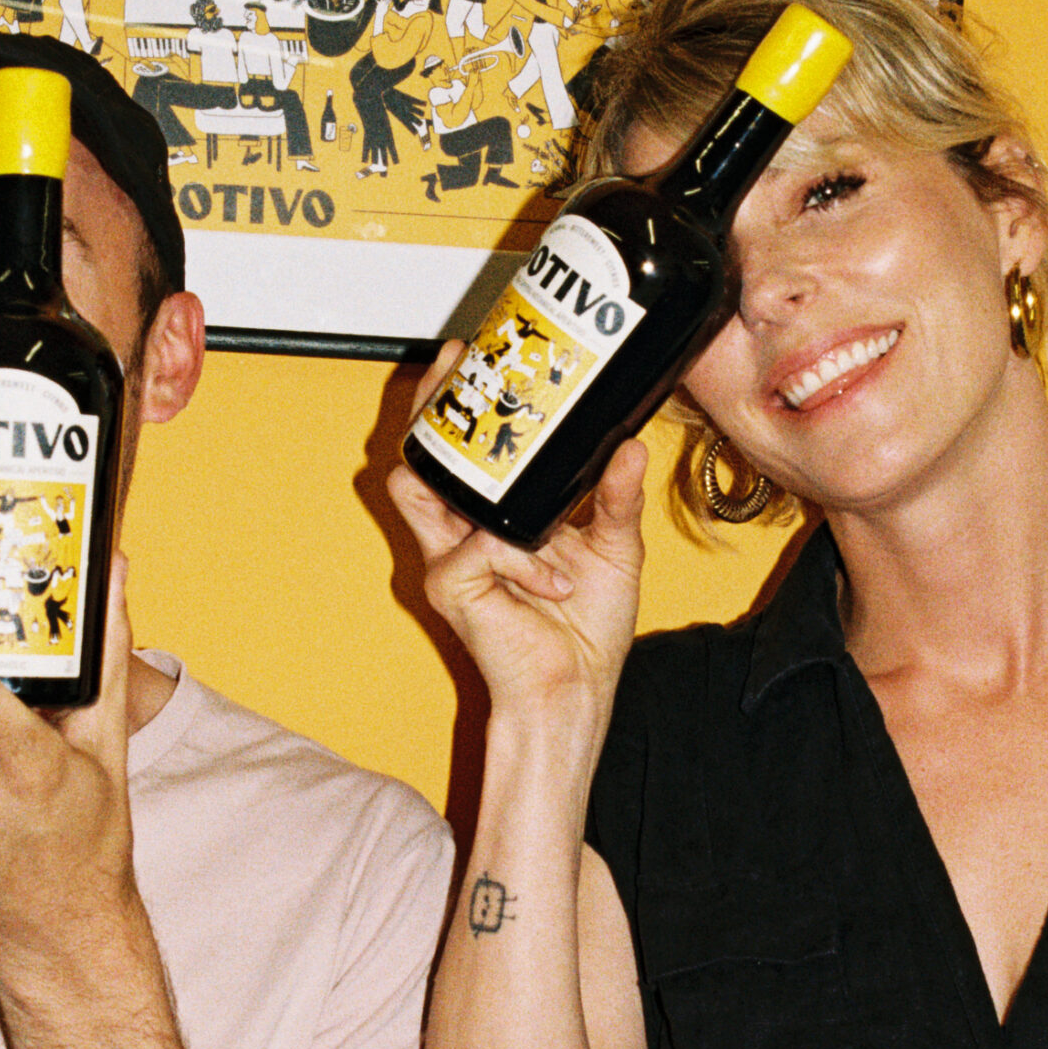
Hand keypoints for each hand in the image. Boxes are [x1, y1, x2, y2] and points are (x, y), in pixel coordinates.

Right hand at [387, 344, 645, 714]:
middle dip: (430, 406)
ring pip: (417, 487)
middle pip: (418, 454)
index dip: (453, 403)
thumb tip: (629, 444)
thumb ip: (614, 496)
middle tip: (460, 365)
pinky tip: (557, 577)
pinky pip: (483, 546)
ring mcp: (448, 560)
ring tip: (495, 446)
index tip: (470, 358)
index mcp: (491, 522)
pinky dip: (526, 558)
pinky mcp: (452, 586)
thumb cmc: (582, 632)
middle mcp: (459, 535)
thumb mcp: (612, 548)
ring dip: (467, 469)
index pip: (458, 452)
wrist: (574, 690)